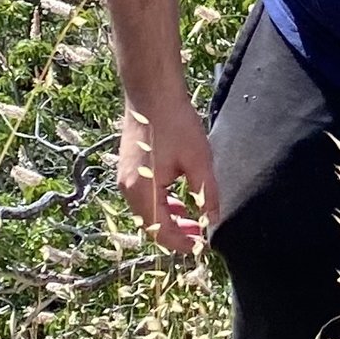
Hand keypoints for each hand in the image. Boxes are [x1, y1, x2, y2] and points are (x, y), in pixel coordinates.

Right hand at [116, 95, 220, 253]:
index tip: (202, 246)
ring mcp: (125, 178)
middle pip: (151, 225)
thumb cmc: (175, 123)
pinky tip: (180, 201)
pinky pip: (145, 197)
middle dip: (177, 233)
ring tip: (194, 219)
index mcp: (143, 191)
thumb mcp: (199, 161)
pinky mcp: (129, 168)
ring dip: (170, 219)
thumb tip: (214, 220)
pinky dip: (162, 205)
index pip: (161, 232)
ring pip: (148, 212)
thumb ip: (207, 194)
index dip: (182, 243)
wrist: (152, 91)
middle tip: (201, 234)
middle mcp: (128, 189)